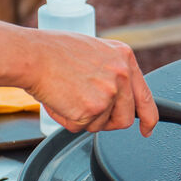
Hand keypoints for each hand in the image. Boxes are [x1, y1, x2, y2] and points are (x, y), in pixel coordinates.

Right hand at [27, 32, 158, 135]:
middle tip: (87, 110)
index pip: (145, 96)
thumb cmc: (53, 51)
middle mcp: (121, 75)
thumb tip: (118, 97)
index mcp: (124, 58)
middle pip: (125, 118)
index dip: (149, 118)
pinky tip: (59, 99)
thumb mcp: (94, 52)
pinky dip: (67, 119)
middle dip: (108, 122)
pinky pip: (80, 127)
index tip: (148, 129)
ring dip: (84, 118)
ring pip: (102, 125)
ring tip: (68, 95)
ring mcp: (108, 93)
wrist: (31, 55)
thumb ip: (111, 72)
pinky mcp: (91, 110)